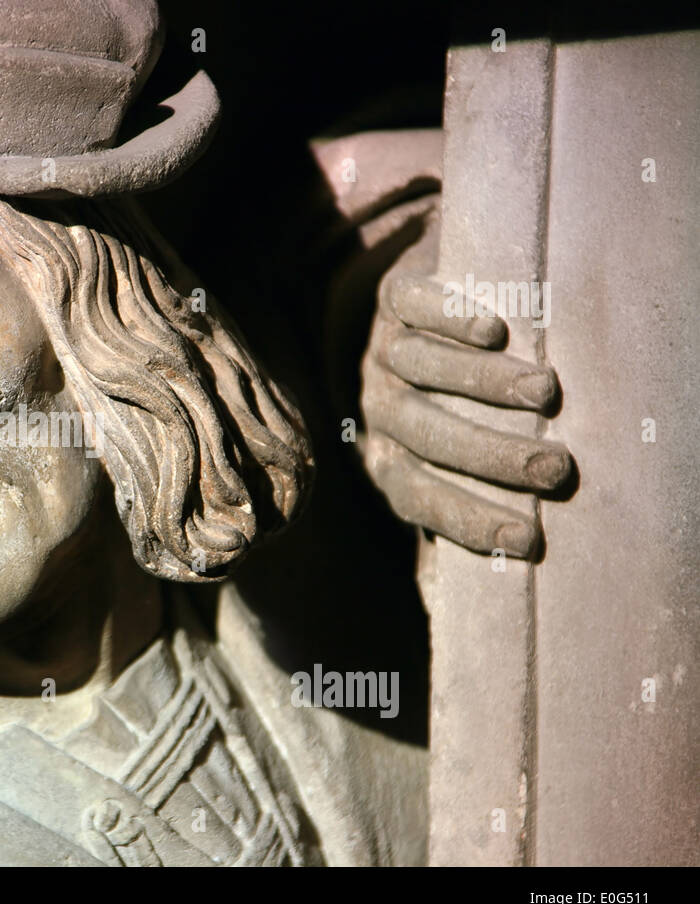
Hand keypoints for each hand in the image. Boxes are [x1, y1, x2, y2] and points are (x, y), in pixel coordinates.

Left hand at [359, 217, 572, 559]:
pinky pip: (407, 306)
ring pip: (418, 367)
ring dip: (481, 383)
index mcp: (387, 455)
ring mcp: (381, 350)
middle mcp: (379, 407)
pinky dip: (447, 318)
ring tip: (544, 392)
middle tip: (555, 467)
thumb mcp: (456, 456)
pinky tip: (493, 332)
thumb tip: (503, 573)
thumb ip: (473, 500)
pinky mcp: (391, 298)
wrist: (419, 307)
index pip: (417, 495)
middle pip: (423, 433)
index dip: (466, 519)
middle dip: (489, 454)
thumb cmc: (457, 400)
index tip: (529, 538)